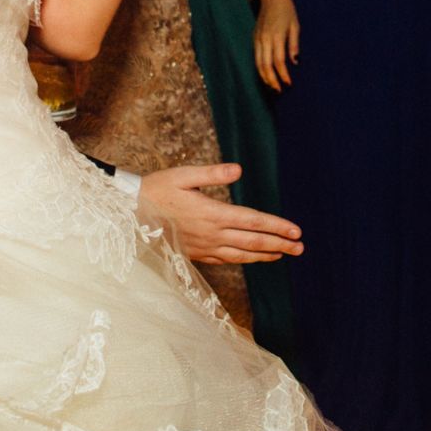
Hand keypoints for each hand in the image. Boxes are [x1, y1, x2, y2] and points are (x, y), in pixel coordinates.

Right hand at [138, 163, 304, 264]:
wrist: (129, 216)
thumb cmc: (156, 190)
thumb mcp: (182, 175)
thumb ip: (212, 174)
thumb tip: (239, 169)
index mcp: (211, 213)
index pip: (252, 221)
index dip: (276, 227)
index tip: (296, 231)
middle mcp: (211, 234)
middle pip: (253, 242)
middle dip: (279, 245)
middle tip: (301, 248)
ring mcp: (204, 247)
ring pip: (242, 255)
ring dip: (266, 255)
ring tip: (285, 255)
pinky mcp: (196, 254)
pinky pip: (227, 260)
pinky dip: (245, 260)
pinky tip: (254, 258)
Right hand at [254, 0, 299, 90]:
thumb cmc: (287, 10)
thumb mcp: (295, 26)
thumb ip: (294, 45)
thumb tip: (295, 62)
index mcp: (277, 36)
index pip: (279, 61)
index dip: (283, 74)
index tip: (289, 83)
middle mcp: (265, 39)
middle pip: (265, 65)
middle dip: (272, 80)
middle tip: (279, 90)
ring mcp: (258, 38)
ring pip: (258, 63)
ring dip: (264, 76)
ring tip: (271, 86)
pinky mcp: (254, 38)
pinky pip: (255, 56)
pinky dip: (259, 68)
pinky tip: (265, 74)